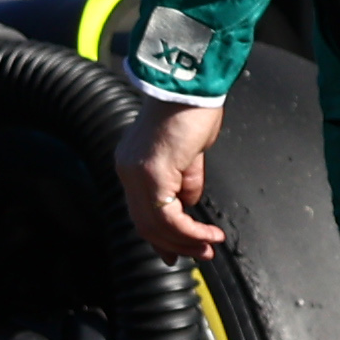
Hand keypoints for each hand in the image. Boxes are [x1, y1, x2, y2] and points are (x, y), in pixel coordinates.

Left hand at [118, 89, 228, 263]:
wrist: (188, 85)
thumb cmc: (190, 111)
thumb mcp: (189, 154)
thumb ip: (185, 180)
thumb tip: (188, 203)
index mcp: (133, 166)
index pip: (141, 212)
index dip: (160, 237)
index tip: (179, 252)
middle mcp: (128, 171)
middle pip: (145, 224)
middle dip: (175, 245)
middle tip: (201, 254)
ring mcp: (137, 172)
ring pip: (156, 224)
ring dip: (187, 240)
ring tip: (210, 245)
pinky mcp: (153, 172)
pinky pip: (169, 215)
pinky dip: (191, 230)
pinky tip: (209, 233)